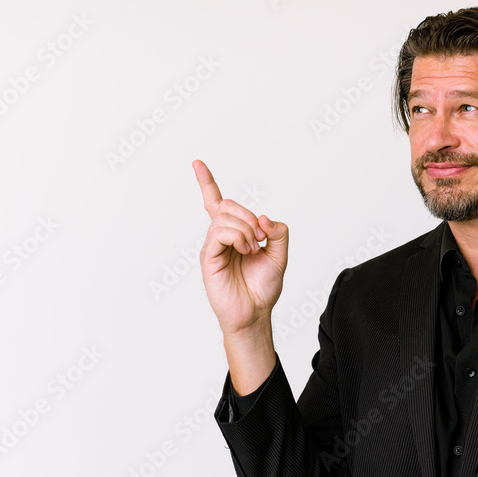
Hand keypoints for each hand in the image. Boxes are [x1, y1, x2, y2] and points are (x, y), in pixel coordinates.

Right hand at [193, 159, 287, 335]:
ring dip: (246, 229)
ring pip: (225, 218)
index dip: (207, 183)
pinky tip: (245, 250)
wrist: (255, 312)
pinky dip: (238, 237)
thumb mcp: (280, 255)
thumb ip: (278, 233)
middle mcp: (221, 237)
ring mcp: (213, 246)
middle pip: (227, 205)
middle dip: (248, 215)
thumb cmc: (263, 286)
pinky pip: (220, 233)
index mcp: (235, 233)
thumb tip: (263, 217)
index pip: (217, 203)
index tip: (197, 163)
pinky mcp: (209, 257)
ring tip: (252, 249)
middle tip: (261, 238)